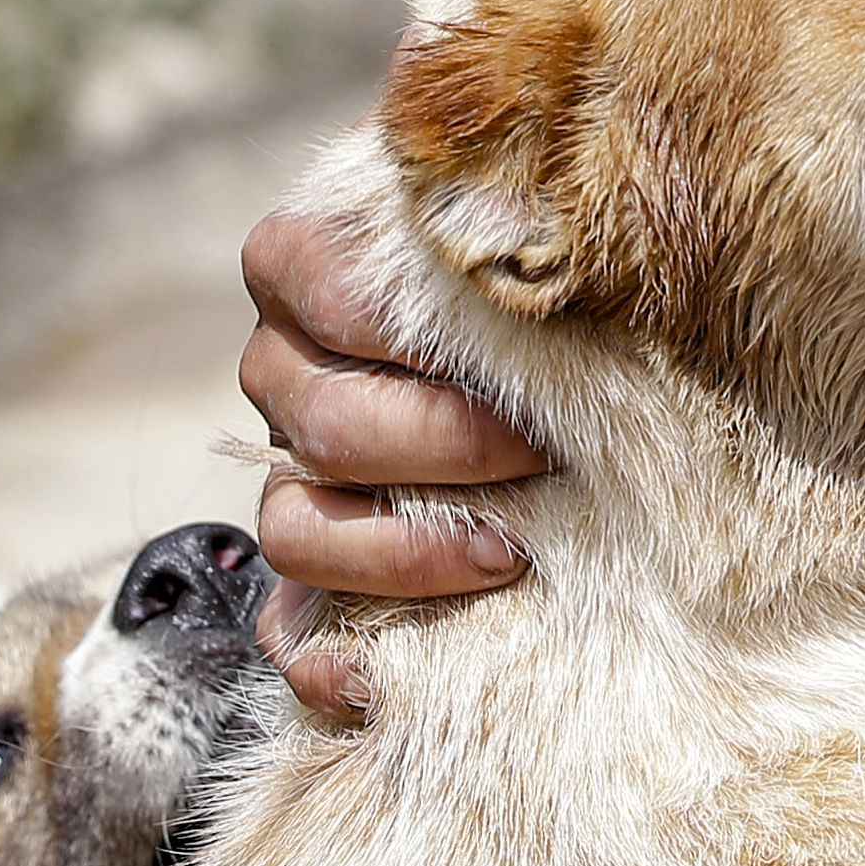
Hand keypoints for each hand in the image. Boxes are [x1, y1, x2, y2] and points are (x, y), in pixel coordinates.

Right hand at [236, 203, 551, 719]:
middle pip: (325, 425)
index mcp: (305, 260)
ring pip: (296, 530)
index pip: (332, 300)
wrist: (580, 296)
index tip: (534, 368)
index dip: (433, 348)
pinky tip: (387, 679)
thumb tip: (546, 211)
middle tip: (550, 455)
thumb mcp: (534, 186)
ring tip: (513, 550)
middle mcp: (284, 364)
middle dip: (448, 449)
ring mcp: (296, 467)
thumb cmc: (558, 231)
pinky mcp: (323, 557)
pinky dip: (329, 661)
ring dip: (405, 553)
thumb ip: (516, 188)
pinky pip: (289, 626)